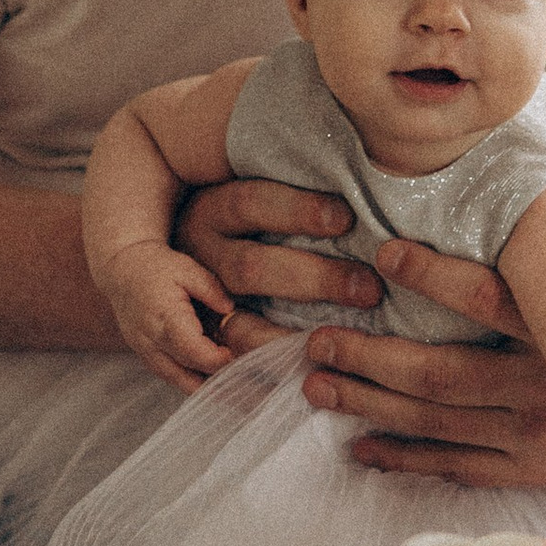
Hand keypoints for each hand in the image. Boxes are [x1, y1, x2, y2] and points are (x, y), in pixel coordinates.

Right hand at [100, 248, 237, 392]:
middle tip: (242, 366)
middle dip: (218, 374)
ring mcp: (145, 352)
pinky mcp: (145, 356)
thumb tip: (230, 311)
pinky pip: (171, 376)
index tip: (240, 353)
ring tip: (229, 372)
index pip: (196, 353)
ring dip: (205, 382)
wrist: (122, 268)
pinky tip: (210, 370)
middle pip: (190, 374)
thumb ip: (211, 290)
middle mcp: (152, 341)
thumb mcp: (188, 268)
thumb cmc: (156, 266)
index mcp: (165, 318)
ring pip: (180, 382)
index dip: (220, 360)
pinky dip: (192, 378)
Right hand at [174, 178, 381, 356]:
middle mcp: (201, 252)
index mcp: (214, 206)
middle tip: (369, 290)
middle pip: (251, 266)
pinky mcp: (206, 336)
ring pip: (239, 324)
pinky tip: (310, 375)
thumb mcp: (258, 190)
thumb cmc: (251, 217)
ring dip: (293, 338)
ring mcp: (199, 298)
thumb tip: (372, 170)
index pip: (251, 202)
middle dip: (315, 278)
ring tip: (345, 342)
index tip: (347, 218)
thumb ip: (299, 188)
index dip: (297, 210)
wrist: (173, 260)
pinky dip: (269, 372)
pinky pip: (232, 362)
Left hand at [299, 277, 545, 487]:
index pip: (489, 299)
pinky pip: (456, 466)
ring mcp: (536, 437)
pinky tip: (359, 447)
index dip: (433, 276)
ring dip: (372, 405)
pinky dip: (404, 458)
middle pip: (443, 374)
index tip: (382, 251)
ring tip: (318, 384)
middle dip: (373, 358)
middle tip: (318, 338)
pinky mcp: (529, 470)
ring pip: (438, 424)